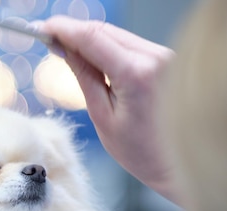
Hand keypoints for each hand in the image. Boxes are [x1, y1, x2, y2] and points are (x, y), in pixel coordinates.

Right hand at [41, 16, 176, 201]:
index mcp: (137, 75)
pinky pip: (132, 45)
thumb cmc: (143, 152)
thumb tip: (64, 48)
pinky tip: (96, 61)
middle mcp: (156, 58)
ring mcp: (165, 56)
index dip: (63, 29)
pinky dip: (110, 48)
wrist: (182, 165)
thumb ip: (84, 77)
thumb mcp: (103, 117)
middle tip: (50, 39)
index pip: (92, 37)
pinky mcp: (168, 60)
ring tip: (70, 54)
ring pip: (118, 35)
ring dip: (92, 40)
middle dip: (75, 32)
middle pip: (105, 30)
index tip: (44, 28)